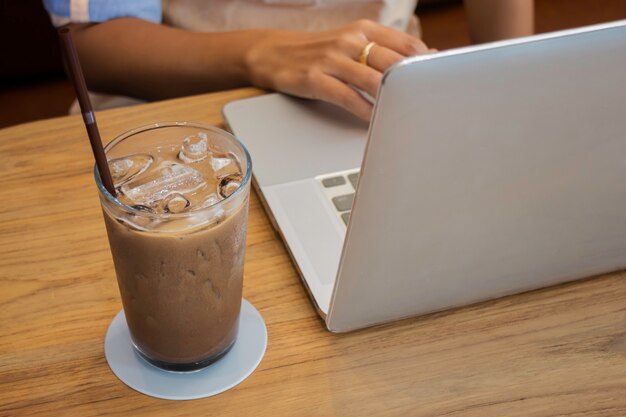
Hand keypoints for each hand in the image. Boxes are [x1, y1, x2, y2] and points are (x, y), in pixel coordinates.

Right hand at [244, 19, 430, 120]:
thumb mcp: (350, 42)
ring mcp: (332, 59)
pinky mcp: (316, 78)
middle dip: (414, 83)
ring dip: (392, 98)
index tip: (440, 80)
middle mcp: (350, 40)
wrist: (273, 53)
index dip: (427, 64)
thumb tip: (420, 64)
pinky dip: (365, 111)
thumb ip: (382, 51)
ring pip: (373, 80)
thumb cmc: (318, 51)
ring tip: (406, 114)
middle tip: (429, 102)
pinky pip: (348, 97)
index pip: (407, 44)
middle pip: (393, 62)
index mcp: (364, 29)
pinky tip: (375, 120)